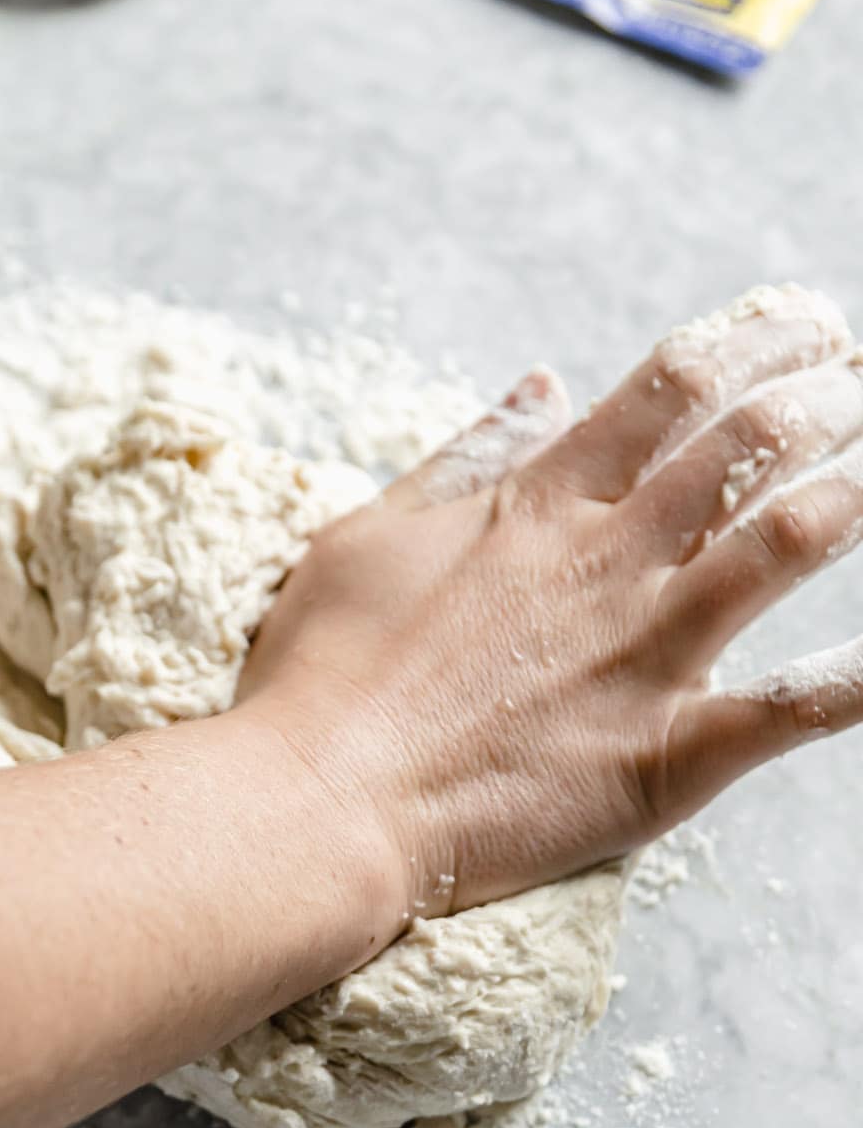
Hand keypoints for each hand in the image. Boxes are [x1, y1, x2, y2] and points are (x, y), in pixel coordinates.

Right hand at [240, 285, 862, 926]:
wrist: (319, 803)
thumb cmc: (324, 673)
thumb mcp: (368, 534)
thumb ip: (467, 459)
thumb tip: (541, 386)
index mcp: (538, 505)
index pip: (672, 388)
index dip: (754, 342)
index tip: (807, 325)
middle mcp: (607, 563)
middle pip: (747, 448)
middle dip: (825, 403)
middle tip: (861, 391)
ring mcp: (644, 656)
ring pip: (786, 545)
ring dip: (854, 494)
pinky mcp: (665, 755)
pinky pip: (790, 711)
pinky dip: (860, 680)